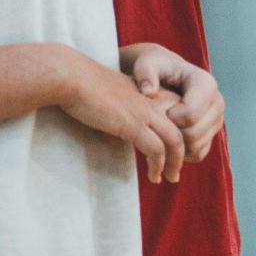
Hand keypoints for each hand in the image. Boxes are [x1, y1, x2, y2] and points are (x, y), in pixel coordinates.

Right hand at [58, 50, 185, 182]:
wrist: (73, 77)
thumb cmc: (86, 88)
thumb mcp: (115, 100)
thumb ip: (124, 115)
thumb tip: (120, 138)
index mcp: (152, 92)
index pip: (179, 116)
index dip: (180, 138)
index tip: (172, 156)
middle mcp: (155, 100)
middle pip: (182, 129)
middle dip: (182, 154)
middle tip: (175, 173)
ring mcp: (146, 112)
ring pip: (175, 141)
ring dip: (173, 163)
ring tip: (168, 178)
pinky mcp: (134, 124)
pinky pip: (156, 149)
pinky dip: (158, 165)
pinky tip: (153, 176)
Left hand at [121, 43, 224, 162]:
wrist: (164, 76)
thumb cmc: (155, 69)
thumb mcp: (147, 64)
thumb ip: (145, 73)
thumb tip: (149, 91)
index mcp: (206, 84)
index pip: (191, 115)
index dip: (168, 119)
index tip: (154, 112)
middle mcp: (217, 102)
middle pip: (195, 134)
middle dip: (171, 133)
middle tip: (156, 123)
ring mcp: (217, 120)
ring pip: (197, 146)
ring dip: (175, 144)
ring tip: (160, 129)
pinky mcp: (211, 134)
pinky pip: (198, 154)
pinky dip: (181, 152)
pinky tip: (167, 138)